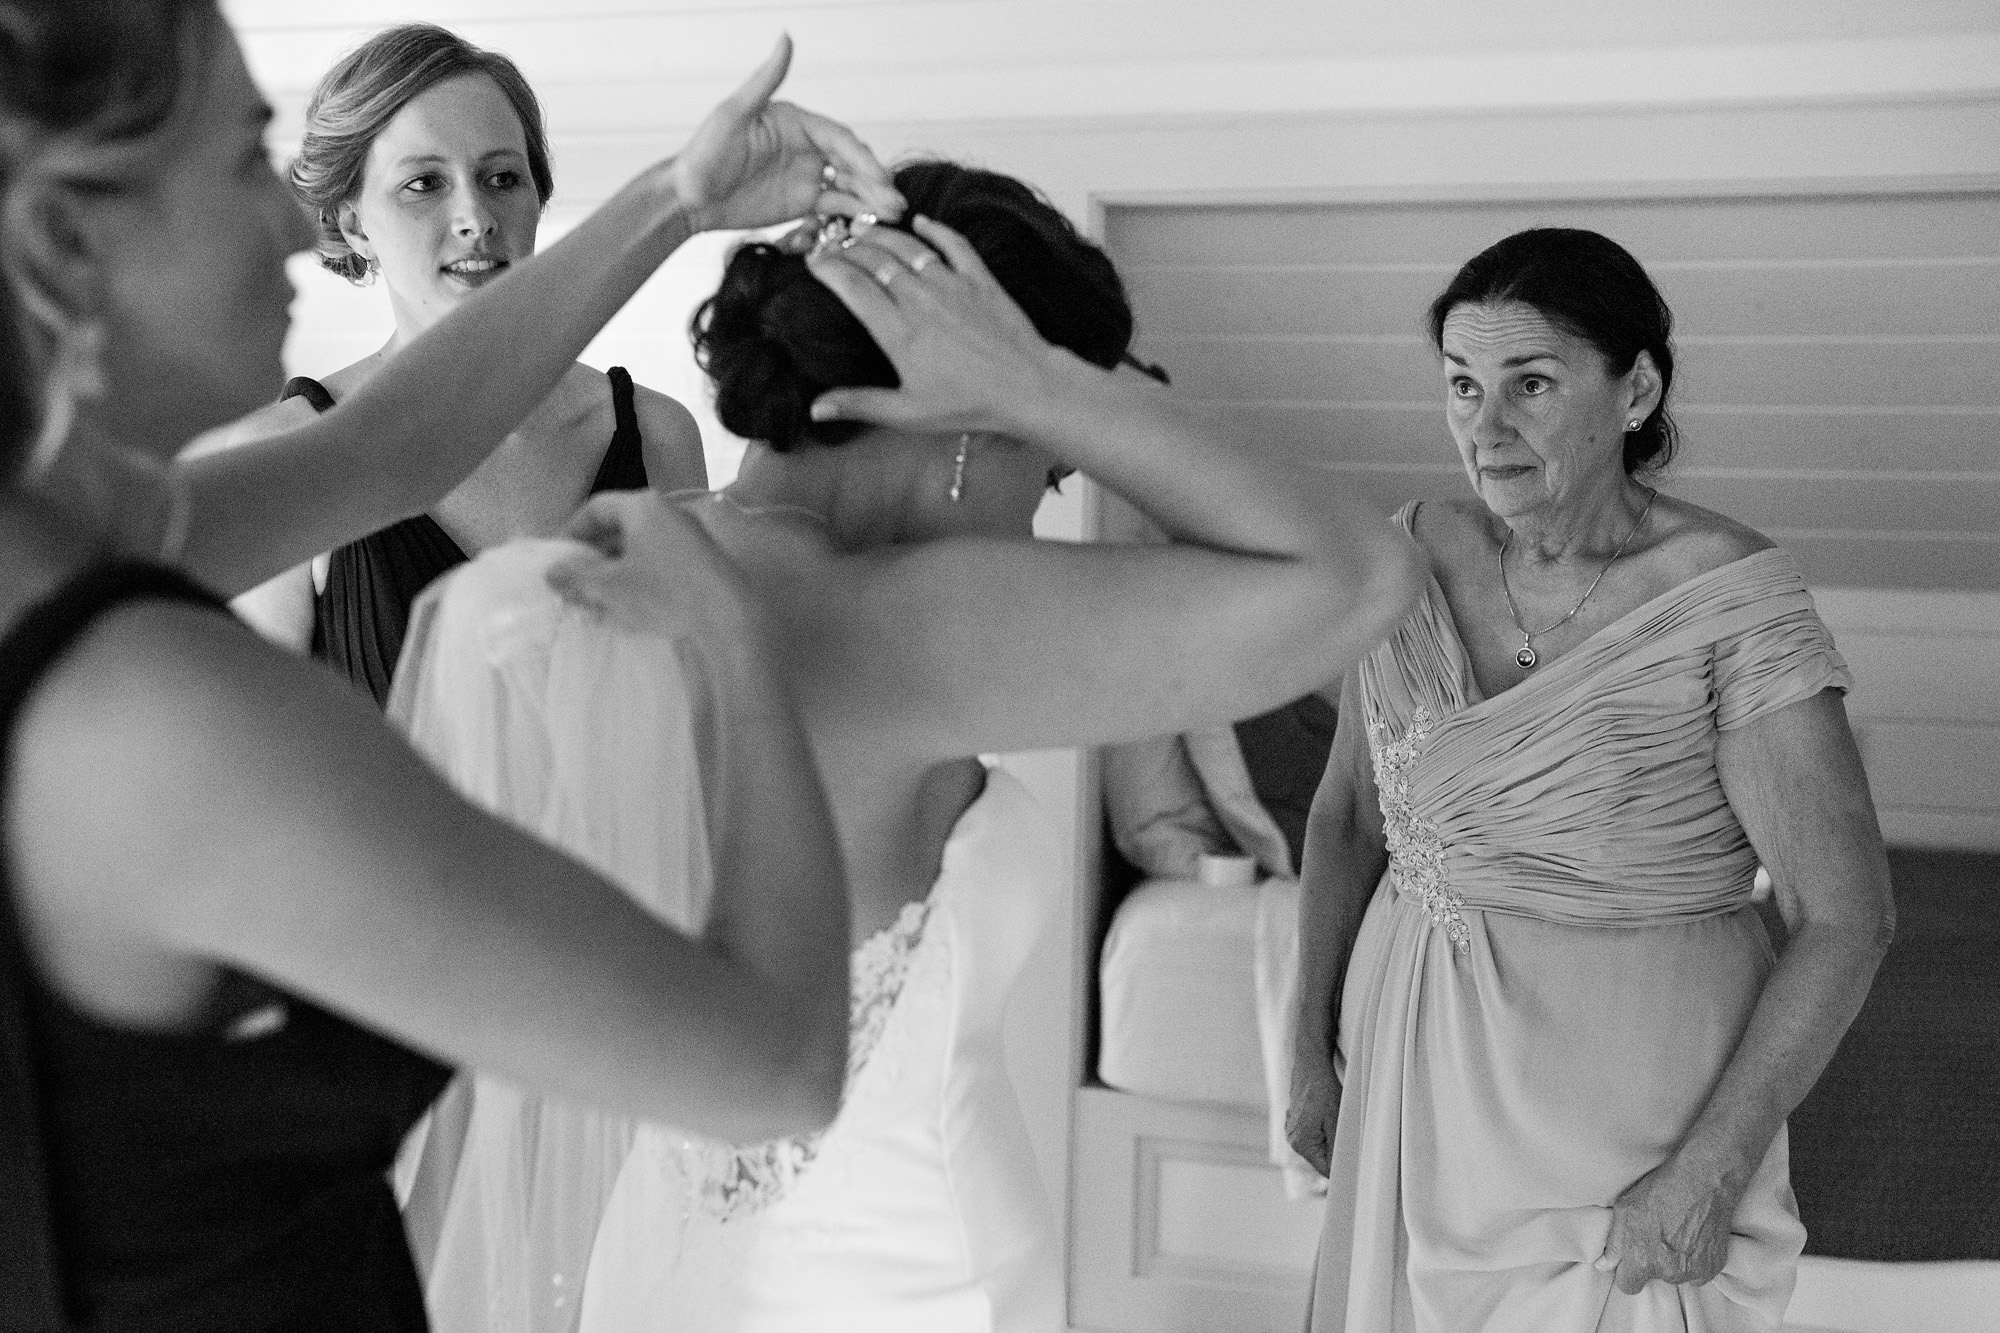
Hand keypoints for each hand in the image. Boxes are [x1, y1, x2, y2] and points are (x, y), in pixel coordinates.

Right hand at [549, 491, 764, 650]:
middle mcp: (668, 512)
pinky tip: (629, 606)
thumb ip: (576, 576)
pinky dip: (639, 579)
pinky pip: (660, 563)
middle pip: (619, 528)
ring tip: (596, 600)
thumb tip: (551, 573)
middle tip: (573, 583)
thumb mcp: (610, 586)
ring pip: (639, 549)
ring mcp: (688, 536)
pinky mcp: (701, 561)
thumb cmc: (663, 592)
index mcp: (643, 506)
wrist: (728, 615)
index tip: (557, 558)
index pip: (596, 508)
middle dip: (592, 557)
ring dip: (614, 571)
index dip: (571, 531)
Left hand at [669, 37, 903, 233]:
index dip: (862, 159)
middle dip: (875, 181)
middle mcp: (806, 146)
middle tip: (894, 202)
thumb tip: (786, 37)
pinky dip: (857, 211)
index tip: (878, 178)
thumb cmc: (704, 154)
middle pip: (851, 162)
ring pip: (850, 184)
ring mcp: (806, 175)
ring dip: (873, 198)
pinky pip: (836, 204)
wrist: (688, 198)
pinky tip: (873, 221)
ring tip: (893, 214)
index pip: (839, 138)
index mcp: (796, 122)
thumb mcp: (734, 114)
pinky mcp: (802, 201)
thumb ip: (766, 78)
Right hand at [805, 216, 1088, 438]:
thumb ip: (860, 404)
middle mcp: (920, 301)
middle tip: (832, 243)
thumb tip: (815, 408)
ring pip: (908, 247)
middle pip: (875, 260)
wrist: (1026, 387)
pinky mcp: (980, 280)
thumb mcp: (908, 413)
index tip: (813, 260)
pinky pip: (953, 244)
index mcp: (899, 332)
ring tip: (862, 229)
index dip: (828, 268)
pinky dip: (935, 229)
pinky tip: (920, 221)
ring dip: (882, 234)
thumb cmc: (968, 404)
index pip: (853, 288)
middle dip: (847, 247)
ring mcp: (951, 286)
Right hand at [1285, 1051, 1341, 1177]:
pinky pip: (1313, 1133)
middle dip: (1337, 1150)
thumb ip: (1337, 1150)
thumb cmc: (1324, 1090)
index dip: (1343, 1166)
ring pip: (1319, 1145)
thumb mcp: (1336, 1122)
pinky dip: (1324, 1129)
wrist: (1311, 1063)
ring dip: (1331, 1138)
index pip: (1325, 1169)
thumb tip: (1344, 1171)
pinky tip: (1329, 1113)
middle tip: (1350, 1134)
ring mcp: (1292, 1129)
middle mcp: (1292, 1139)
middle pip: (1321, 1158)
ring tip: (1337, 1119)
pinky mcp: (1295, 1120)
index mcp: (1301, 1143)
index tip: (1357, 1159)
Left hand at [1596, 1151, 1744, 1294]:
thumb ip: (1614, 1244)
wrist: (1703, 1180)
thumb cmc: (1661, 1190)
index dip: (1629, 1271)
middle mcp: (1668, 1272)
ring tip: (1678, 1232)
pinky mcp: (1714, 1267)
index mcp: (1642, 1260)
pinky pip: (1699, 1273)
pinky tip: (1694, 1237)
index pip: (1628, 1285)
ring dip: (1676, 1261)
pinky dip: (1696, 1260)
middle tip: (1658, 1235)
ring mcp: (1693, 1271)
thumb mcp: (1625, 1210)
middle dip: (1654, 1262)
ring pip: (1678, 1275)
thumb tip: (1604, 1266)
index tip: (1633, 1258)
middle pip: (1655, 1277)